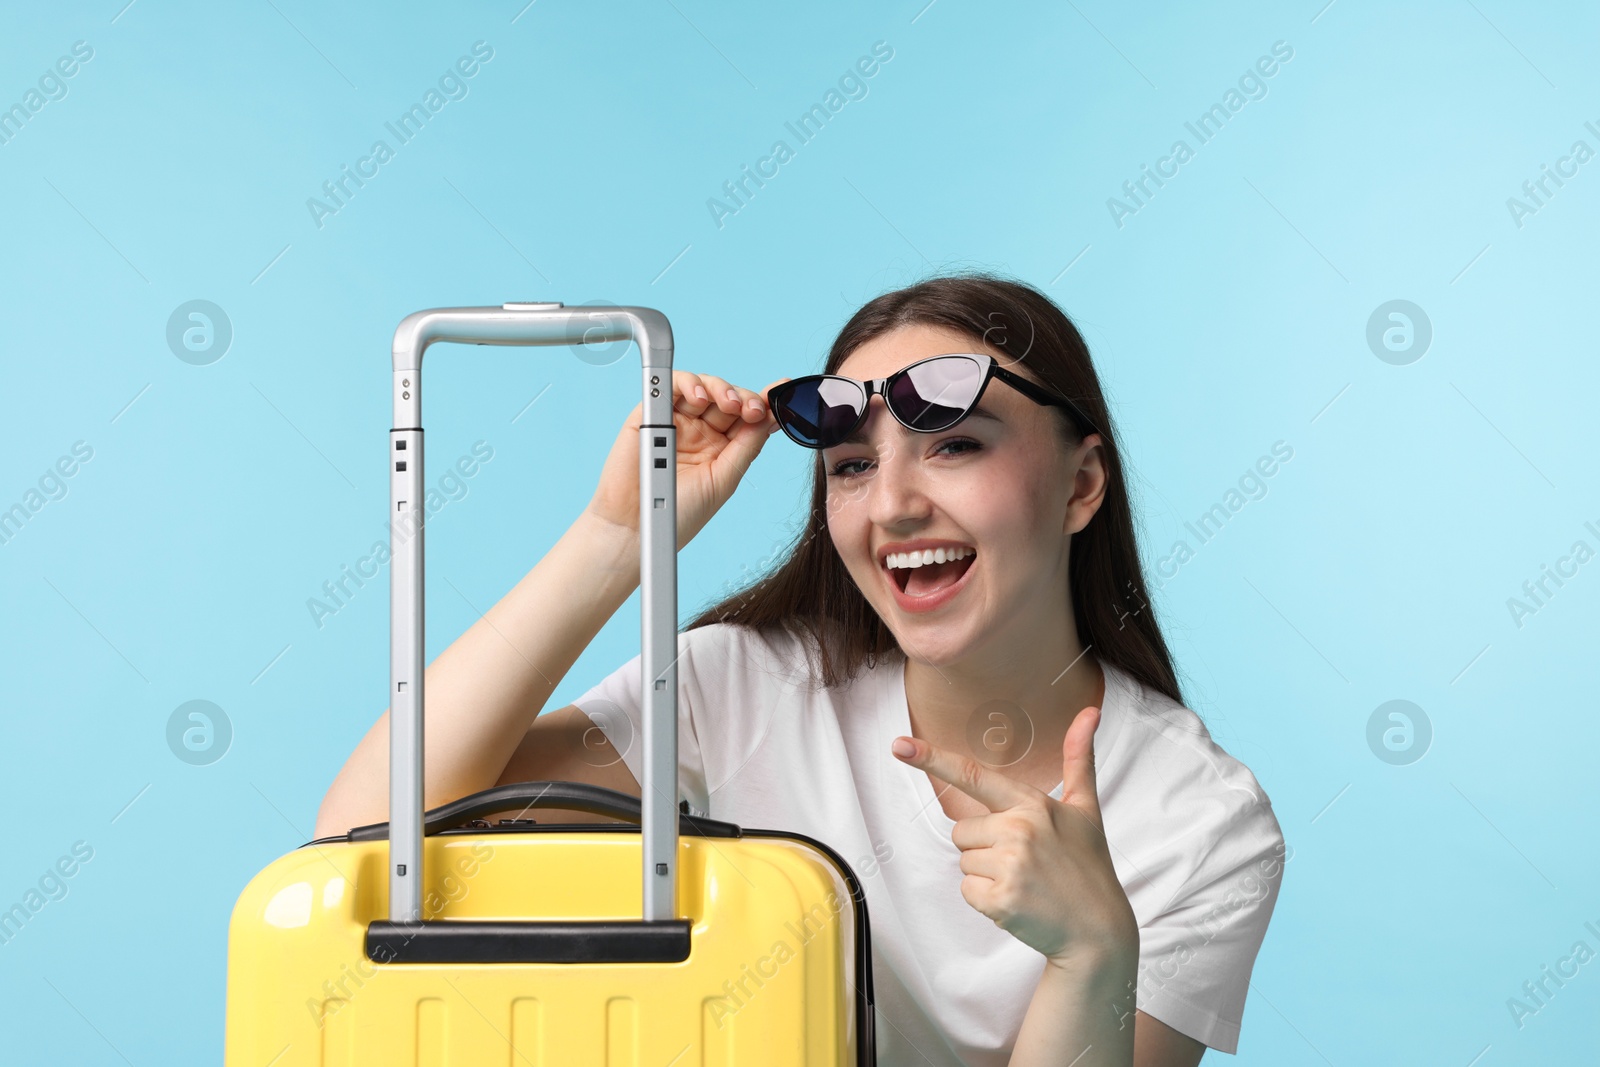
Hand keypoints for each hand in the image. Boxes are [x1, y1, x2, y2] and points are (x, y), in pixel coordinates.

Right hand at [587, 370, 791, 549]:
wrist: (637, 529)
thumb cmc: (678, 513)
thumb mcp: (724, 480)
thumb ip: (746, 447)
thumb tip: (771, 418)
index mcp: (720, 448)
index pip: (746, 418)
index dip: (763, 404)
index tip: (781, 393)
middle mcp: (699, 431)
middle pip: (728, 398)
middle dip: (744, 398)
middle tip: (752, 410)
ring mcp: (676, 420)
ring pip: (703, 387)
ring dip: (721, 389)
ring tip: (730, 405)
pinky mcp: (650, 413)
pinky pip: (670, 386)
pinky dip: (688, 383)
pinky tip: (701, 397)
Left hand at [891, 706, 1137, 967]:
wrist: (1099, 930)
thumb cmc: (1088, 864)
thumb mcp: (1085, 808)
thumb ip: (1078, 757)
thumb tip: (1091, 709)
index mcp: (1032, 803)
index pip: (973, 776)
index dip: (932, 759)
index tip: (899, 746)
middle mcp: (1019, 829)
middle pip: (962, 831)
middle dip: (985, 847)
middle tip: (1025, 862)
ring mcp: (1010, 865)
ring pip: (964, 861)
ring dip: (986, 874)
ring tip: (1025, 882)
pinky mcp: (1001, 899)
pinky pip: (967, 890)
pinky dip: (987, 900)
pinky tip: (1019, 902)